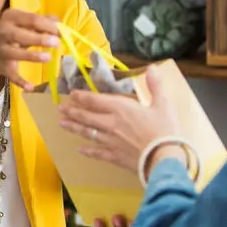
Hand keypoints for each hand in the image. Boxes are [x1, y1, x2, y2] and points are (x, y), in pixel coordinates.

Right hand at [0, 8, 60, 90]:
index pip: (32, 19)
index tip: (63, 32)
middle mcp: (4, 32)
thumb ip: (41, 22)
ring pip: (15, 53)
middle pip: (21, 35)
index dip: (49, 26)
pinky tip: (31, 87)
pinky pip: (12, 75)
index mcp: (11, 18)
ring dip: (32, 56)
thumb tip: (59, 23)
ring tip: (48, 57)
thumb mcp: (23, 23)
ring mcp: (2, 50)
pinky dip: (20, 81)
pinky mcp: (2, 67)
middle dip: (40, 39)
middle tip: (56, 42)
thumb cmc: (12, 33)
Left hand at [57, 67, 180, 171]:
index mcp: (121, 109)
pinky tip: (80, 150)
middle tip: (61, 109)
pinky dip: (87, 151)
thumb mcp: (163, 104)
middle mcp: (111, 124)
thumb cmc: (165, 130)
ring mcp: (111, 141)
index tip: (72, 94)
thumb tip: (152, 68)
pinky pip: (97, 153)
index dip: (82, 97)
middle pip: (87, 117)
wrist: (165, 159)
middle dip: (72, 112)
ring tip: (62, 124)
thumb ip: (156, 85)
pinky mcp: (115, 157)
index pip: (95, 101)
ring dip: (74, 128)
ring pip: (88, 133)